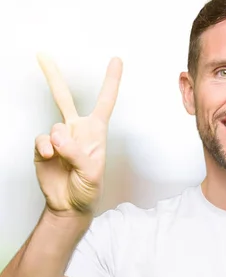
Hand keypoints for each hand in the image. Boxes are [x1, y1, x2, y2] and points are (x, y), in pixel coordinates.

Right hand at [34, 54, 122, 214]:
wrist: (69, 204)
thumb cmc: (88, 188)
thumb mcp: (91, 172)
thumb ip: (76, 153)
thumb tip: (57, 135)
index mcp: (96, 132)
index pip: (105, 101)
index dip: (111, 80)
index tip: (116, 60)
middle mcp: (76, 130)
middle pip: (64, 98)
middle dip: (53, 76)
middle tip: (43, 55)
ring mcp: (58, 137)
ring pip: (54, 125)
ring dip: (59, 143)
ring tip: (65, 159)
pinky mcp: (43, 146)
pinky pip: (42, 139)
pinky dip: (45, 148)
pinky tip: (50, 158)